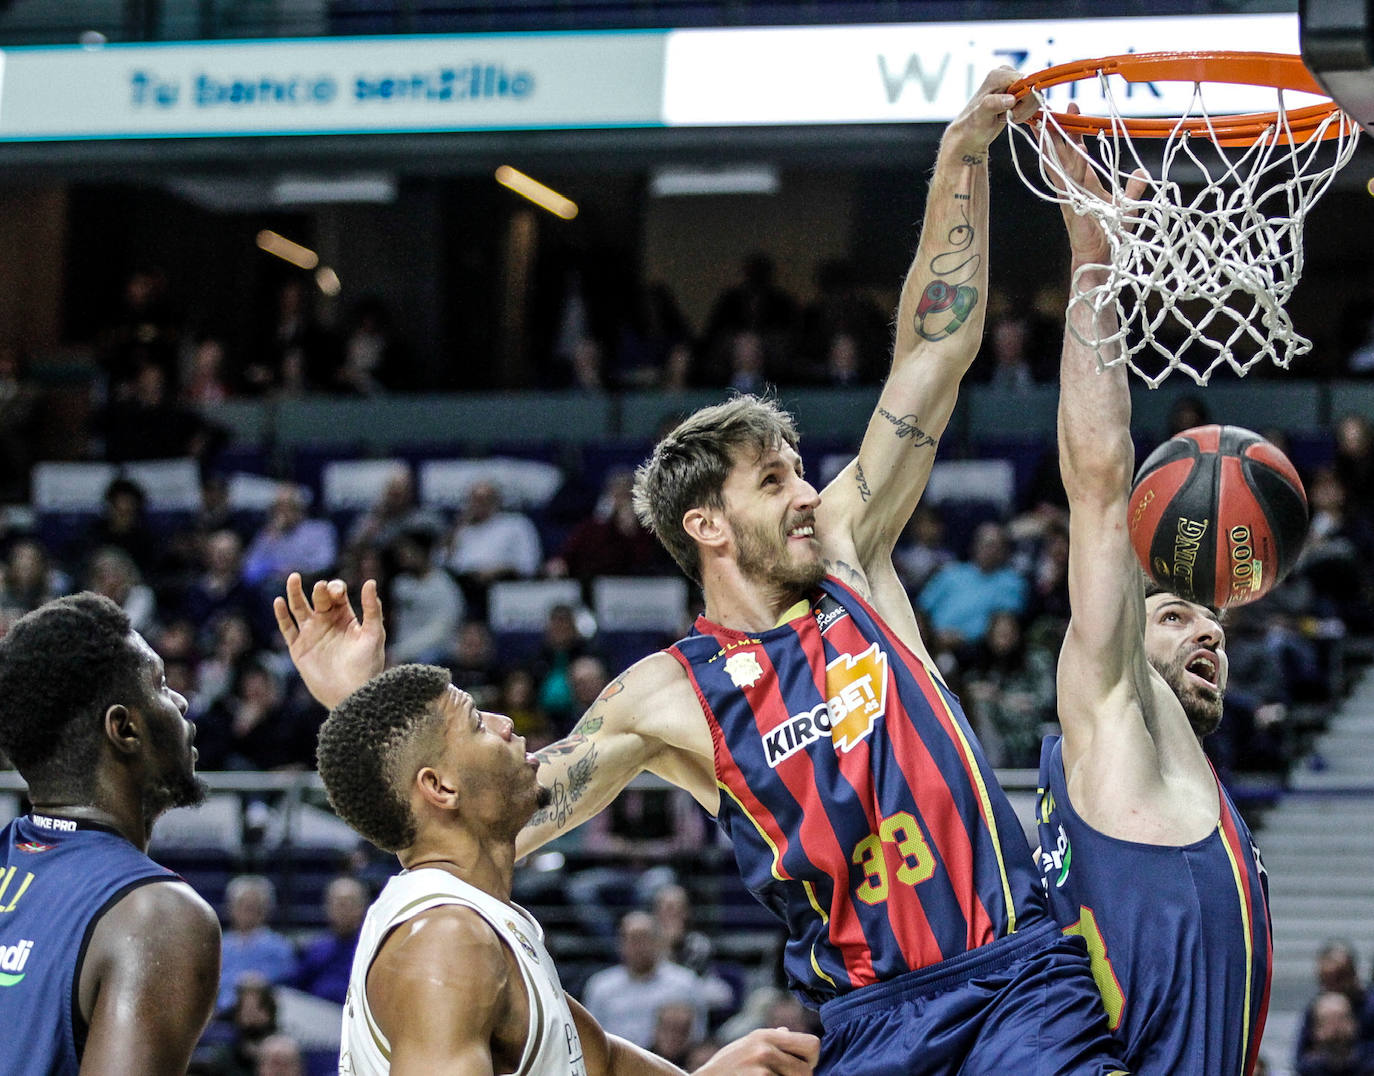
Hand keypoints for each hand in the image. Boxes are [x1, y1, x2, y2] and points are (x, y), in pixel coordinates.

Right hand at [273, 572, 384, 709]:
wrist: (351, 694)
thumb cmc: (367, 666)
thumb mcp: (373, 634)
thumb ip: (372, 608)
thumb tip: (370, 582)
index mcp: (345, 618)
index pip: (336, 594)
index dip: (335, 588)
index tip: (336, 592)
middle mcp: (327, 623)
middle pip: (318, 598)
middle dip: (319, 591)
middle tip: (321, 588)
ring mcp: (311, 634)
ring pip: (299, 608)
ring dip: (295, 593)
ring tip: (294, 578)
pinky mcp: (298, 648)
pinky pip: (287, 628)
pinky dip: (281, 615)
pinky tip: (279, 601)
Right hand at [693, 1028, 819, 1075]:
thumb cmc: (725, 1068)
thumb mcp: (745, 1046)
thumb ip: (768, 1040)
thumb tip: (787, 1033)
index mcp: (765, 1036)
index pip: (813, 1044)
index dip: (810, 1059)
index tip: (800, 1066)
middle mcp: (765, 1049)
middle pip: (807, 1071)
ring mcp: (761, 1071)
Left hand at [942, 66, 1032, 158]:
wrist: (970, 133)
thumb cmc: (972, 126)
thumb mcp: (980, 116)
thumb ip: (993, 105)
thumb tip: (1011, 99)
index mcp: (999, 75)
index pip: (1028, 81)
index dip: (1025, 99)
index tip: (1012, 112)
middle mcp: (1008, 74)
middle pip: (1034, 88)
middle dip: (1024, 107)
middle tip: (1009, 116)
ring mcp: (1013, 83)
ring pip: (1035, 96)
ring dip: (1024, 111)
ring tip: (1007, 117)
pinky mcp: (1018, 92)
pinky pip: (1033, 101)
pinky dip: (1025, 112)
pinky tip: (1010, 116)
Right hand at [1047, 103, 1148, 265]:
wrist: (1101, 260)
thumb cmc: (1111, 237)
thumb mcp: (1127, 208)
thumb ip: (1133, 190)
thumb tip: (1142, 174)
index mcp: (1085, 186)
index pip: (1077, 155)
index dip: (1075, 134)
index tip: (1072, 113)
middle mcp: (1074, 188)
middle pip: (1063, 155)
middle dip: (1059, 132)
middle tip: (1053, 109)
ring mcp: (1070, 196)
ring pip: (1060, 164)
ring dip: (1054, 144)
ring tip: (1046, 123)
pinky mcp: (1071, 206)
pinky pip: (1065, 182)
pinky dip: (1062, 167)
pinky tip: (1058, 152)